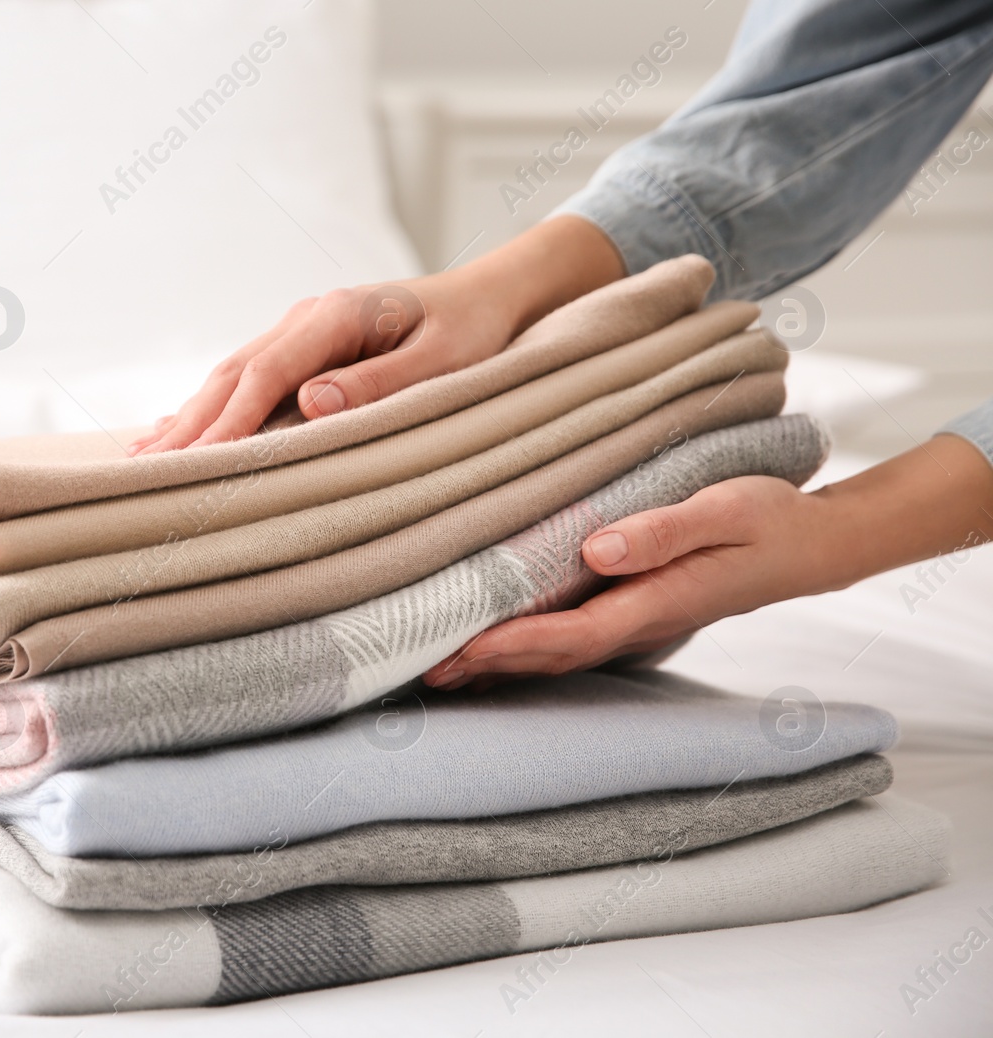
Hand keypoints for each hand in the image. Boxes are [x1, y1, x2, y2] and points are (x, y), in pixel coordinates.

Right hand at [128, 215, 624, 453]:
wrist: (494, 294)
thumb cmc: (477, 331)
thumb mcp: (445, 361)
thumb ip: (379, 382)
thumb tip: (310, 402)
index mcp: (337, 314)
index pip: (264, 374)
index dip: (226, 421)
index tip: (193, 463)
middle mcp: (308, 317)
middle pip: (232, 374)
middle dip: (189, 426)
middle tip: (145, 476)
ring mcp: (302, 330)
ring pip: (231, 377)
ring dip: (190, 418)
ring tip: (146, 461)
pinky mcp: (306, 348)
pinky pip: (247, 381)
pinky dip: (211, 409)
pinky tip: (179, 431)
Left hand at [423, 435, 992, 689]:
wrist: (808, 545)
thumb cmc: (766, 519)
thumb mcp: (723, 509)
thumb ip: (663, 530)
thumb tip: (598, 549)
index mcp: (656, 600)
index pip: (571, 634)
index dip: (515, 645)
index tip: (460, 649)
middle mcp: (640, 623)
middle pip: (552, 656)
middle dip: (489, 666)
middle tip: (421, 668)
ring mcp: (636, 624)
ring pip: (557, 656)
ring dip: (500, 666)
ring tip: (436, 670)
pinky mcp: (632, 614)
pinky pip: (569, 641)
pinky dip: (525, 653)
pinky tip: (489, 652)